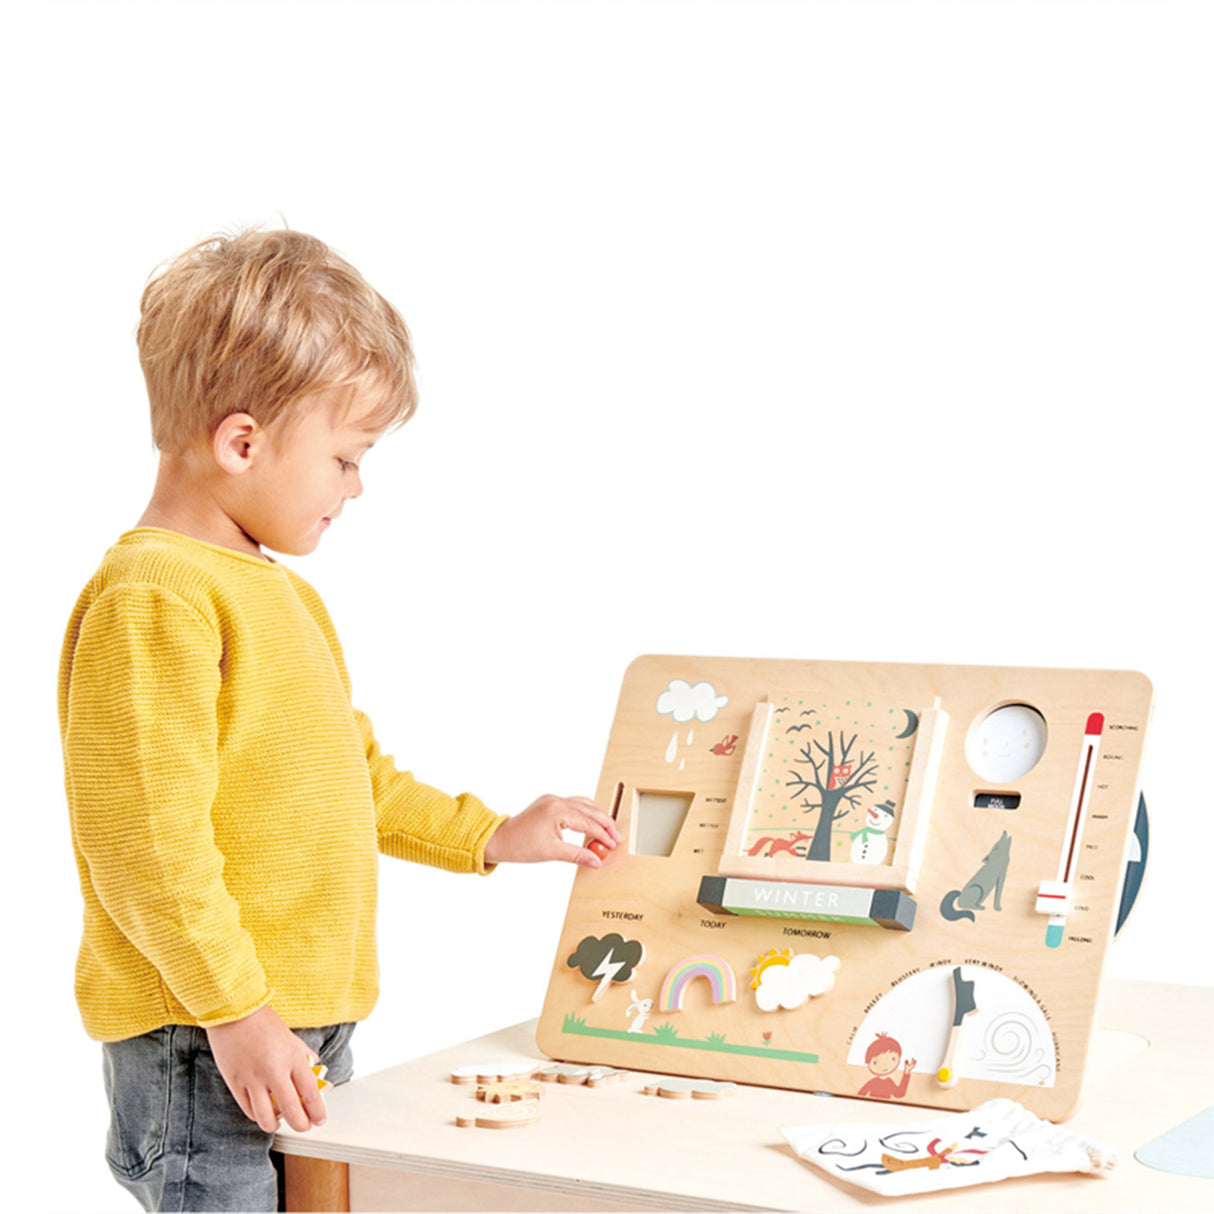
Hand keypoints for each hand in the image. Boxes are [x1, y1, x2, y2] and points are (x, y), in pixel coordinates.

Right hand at [206, 1004, 327, 1132]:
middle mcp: (275, 1071)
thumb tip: (314, 1064)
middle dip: (301, 1124)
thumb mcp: (290, 1035)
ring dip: (276, 1125)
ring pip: (267, 1117)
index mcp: (293, 1057)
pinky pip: (248, 1109)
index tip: (319, 1119)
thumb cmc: (263, 1020)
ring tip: (280, 1122)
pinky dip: (257, 1116)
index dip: (317, 1111)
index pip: (310, 1093)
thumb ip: (302, 1053)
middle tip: (304, 1126)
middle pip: (292, 1111)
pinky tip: (262, 1113)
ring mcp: (253, 1079)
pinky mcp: (235, 1083)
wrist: (233, 1011)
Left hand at [484, 794, 618, 866]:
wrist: (500, 839)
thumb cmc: (520, 846)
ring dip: (596, 816)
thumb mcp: (552, 852)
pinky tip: (591, 822)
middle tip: (616, 837)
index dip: (602, 834)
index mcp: (556, 810)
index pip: (587, 822)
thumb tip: (596, 860)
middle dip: (605, 823)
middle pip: (589, 809)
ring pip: (583, 803)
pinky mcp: (549, 802)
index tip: (612, 844)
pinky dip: (585, 812)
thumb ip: (578, 855)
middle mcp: (556, 800)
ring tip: (607, 830)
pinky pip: (574, 804)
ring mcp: (552, 799)